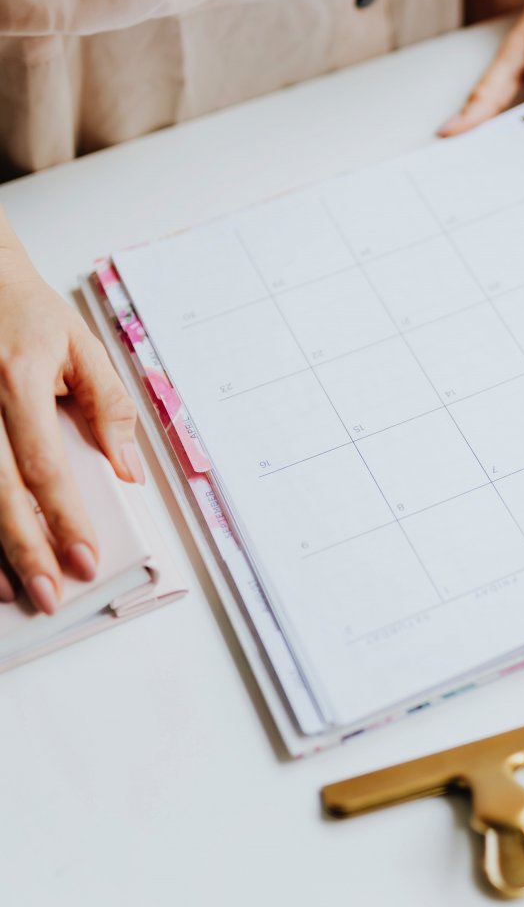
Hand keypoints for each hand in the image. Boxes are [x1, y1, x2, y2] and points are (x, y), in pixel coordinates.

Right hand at [0, 235, 141, 613]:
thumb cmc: (28, 312)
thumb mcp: (81, 348)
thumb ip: (109, 409)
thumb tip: (129, 473)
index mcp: (17, 378)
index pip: (44, 464)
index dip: (65, 517)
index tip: (87, 558)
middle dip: (24, 549)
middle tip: (52, 594)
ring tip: (10, 591)